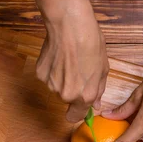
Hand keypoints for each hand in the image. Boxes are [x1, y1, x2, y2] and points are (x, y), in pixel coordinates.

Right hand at [36, 0, 108, 121]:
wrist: (69, 24)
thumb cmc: (90, 42)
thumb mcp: (102, 68)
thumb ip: (98, 90)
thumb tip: (95, 104)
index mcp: (85, 95)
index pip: (75, 117)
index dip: (78, 111)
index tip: (80, 104)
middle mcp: (66, 94)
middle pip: (67, 100)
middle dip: (72, 90)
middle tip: (77, 70)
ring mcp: (50, 84)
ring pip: (57, 88)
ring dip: (62, 79)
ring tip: (69, 60)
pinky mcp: (40, 74)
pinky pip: (48, 78)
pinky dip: (52, 70)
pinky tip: (58, 56)